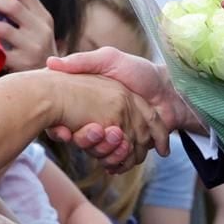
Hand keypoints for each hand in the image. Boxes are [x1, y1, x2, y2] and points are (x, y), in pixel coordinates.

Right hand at [46, 49, 195, 170]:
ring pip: (102, 153)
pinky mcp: (133, 147)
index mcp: (94, 104)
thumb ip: (82, 61)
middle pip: (87, 140)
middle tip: (95, 134)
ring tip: (113, 146)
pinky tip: (117, 163)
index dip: (63, 129)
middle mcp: (103, 120)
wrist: (172, 89)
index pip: (70, 123)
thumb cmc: (141, 72)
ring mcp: (118, 134)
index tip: (61, 131)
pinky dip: (119, 164)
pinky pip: (120, 162)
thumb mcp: (109, 59)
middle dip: (89, 143)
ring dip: (105, 155)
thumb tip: (51, 62)